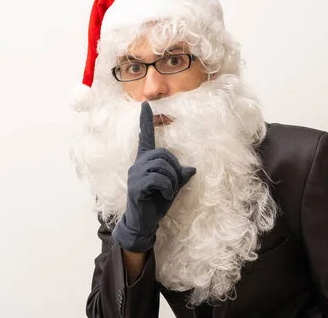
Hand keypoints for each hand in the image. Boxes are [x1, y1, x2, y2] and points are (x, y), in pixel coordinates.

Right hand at [112, 102, 195, 251]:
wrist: (143, 222)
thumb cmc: (155, 202)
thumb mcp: (172, 187)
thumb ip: (180, 176)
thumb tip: (192, 169)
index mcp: (145, 161)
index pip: (145, 137)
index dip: (145, 121)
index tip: (145, 105)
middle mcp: (138, 164)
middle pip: (163, 154)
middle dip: (174, 169)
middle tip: (173, 184)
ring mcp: (135, 174)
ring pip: (162, 166)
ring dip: (172, 180)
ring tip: (168, 191)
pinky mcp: (136, 186)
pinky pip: (158, 179)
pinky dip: (168, 187)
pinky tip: (166, 194)